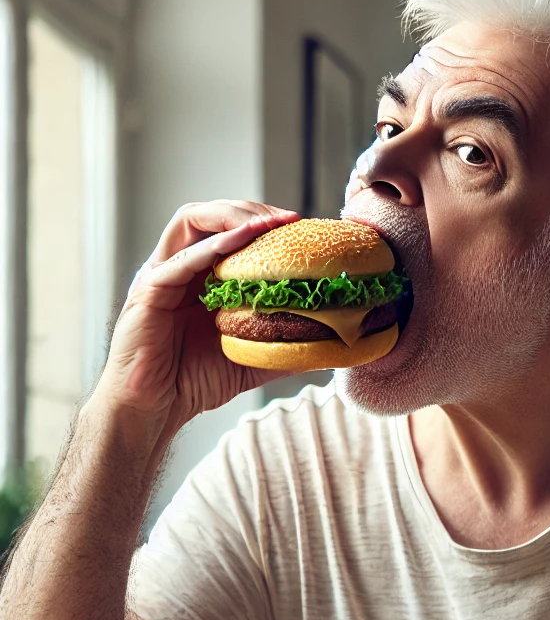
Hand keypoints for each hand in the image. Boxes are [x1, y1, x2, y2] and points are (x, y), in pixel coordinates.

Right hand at [94, 200, 299, 433]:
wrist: (154, 409)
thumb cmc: (193, 382)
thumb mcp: (251, 359)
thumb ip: (285, 347)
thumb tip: (330, 348)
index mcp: (200, 276)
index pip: (229, 230)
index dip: (263, 222)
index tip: (299, 227)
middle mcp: (178, 267)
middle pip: (211, 215)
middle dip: (251, 210)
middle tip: (288, 220)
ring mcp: (161, 275)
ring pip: (190, 220)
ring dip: (231, 215)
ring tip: (266, 223)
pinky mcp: (149, 291)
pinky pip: (181, 258)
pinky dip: (214, 245)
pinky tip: (242, 240)